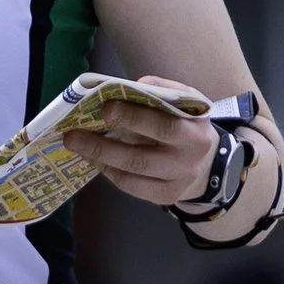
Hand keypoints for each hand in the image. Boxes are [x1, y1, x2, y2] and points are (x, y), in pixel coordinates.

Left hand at [62, 75, 221, 206]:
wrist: (208, 165)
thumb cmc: (189, 126)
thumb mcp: (188, 104)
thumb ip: (164, 91)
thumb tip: (132, 86)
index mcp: (194, 132)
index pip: (163, 126)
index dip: (133, 118)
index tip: (106, 107)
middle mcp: (187, 161)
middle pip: (141, 157)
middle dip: (104, 145)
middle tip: (74, 134)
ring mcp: (176, 183)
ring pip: (132, 174)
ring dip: (100, 158)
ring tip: (76, 145)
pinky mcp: (164, 197)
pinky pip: (132, 187)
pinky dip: (110, 172)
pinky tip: (95, 159)